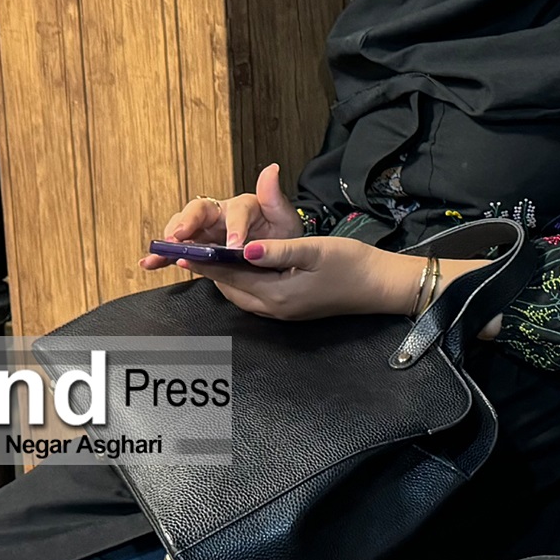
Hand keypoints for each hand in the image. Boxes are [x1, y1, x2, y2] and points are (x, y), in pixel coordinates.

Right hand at [139, 164, 306, 270]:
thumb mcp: (283, 218)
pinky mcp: (197, 246)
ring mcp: (205, 230)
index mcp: (242, 206)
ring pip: (182, 228)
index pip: (236, 211)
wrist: (274, 252)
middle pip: (198, 211)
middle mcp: (219, 214)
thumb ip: (274, 198)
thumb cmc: (278, 233)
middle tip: (180, 237)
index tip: (234, 244)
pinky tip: (150, 263)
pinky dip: (163, 256)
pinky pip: (178, 250)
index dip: (234, 227)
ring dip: (170, 239)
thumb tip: (272, 169)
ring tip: (161, 250)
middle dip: (187, 223)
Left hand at [189, 236, 417, 319]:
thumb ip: (276, 252)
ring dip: (222, 275)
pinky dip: (239, 280)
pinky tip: (239, 266)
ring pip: (240, 293)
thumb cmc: (351, 265)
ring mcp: (281, 311)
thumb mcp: (313, 250)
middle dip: (208, 270)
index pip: (229, 276)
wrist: (380, 286)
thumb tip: (243, 248)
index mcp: (276, 295)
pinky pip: (253, 294)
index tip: (180, 252)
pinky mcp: (289, 308)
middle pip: (229, 288)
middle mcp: (274, 308)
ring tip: (206, 256)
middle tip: (187, 251)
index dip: (204, 262)